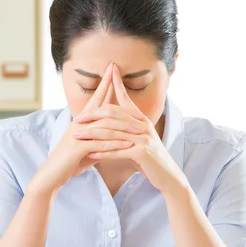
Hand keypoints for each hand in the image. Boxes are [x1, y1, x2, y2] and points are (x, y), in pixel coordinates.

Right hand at [28, 64, 145, 194]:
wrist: (52, 175)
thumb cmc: (71, 160)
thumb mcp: (88, 144)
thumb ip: (100, 135)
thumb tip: (114, 131)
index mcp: (82, 121)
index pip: (96, 98)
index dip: (104, 83)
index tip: (112, 68)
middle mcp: (79, 124)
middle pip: (99, 105)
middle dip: (110, 89)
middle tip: (119, 74)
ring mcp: (78, 135)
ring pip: (104, 127)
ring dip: (123, 125)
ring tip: (140, 126)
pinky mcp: (77, 149)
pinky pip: (100, 145)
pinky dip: (115, 145)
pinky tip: (128, 144)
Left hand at [73, 65, 188, 194]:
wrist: (168, 175)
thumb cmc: (151, 158)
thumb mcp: (140, 139)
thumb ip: (128, 129)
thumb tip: (112, 121)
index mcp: (141, 120)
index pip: (125, 99)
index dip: (117, 85)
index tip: (109, 71)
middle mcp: (143, 126)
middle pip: (114, 114)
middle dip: (93, 115)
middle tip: (77, 118)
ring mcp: (143, 139)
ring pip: (112, 132)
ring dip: (92, 134)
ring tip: (77, 136)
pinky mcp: (142, 153)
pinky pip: (117, 151)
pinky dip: (102, 152)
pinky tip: (90, 153)